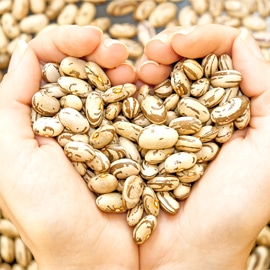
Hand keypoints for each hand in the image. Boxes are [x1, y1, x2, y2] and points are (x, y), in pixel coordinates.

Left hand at [0, 25, 137, 269]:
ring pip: (105, 85)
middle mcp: (64, 122)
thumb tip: (28, 58)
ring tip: (135, 70)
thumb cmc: (52, 218)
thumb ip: (10, 108)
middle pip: (77, 69)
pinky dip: (136, 93)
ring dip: (119, 70)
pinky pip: (128, 109)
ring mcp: (96, 132)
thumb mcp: (12, 162)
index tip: (94, 39)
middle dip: (97, 53)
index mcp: (34, 121)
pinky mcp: (122, 144)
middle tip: (120, 53)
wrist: (95, 258)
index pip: (44, 63)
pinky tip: (144, 88)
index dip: (67, 42)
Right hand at [137, 24, 269, 268]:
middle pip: (188, 65)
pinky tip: (126, 86)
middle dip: (171, 50)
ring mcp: (169, 127)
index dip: (202, 41)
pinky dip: (131, 90)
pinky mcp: (145, 142)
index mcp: (232, 112)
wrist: (188, 252)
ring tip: (139, 70)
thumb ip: (267, 94)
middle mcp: (200, 115)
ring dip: (150, 67)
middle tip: (154, 52)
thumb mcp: (267, 150)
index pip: (223, 59)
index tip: (179, 42)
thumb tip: (243, 44)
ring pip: (161, 82)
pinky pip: (137, 107)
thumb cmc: (232, 209)